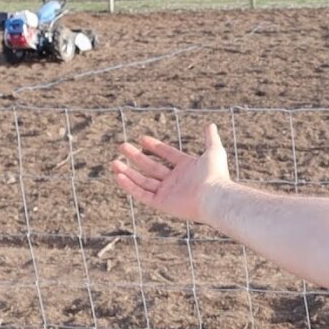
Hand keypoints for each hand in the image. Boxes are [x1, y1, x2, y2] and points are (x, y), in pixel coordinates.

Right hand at [111, 123, 231, 223]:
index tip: (141, 138)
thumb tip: (210, 124)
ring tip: (113, 162)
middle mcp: (176, 181)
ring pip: (143, 181)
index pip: (167, 155)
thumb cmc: (215, 174)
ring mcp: (168, 193)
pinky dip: (130, 186)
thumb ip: (210, 138)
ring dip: (128, 172)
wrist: (214, 197)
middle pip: (151, 167)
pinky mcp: (162, 203)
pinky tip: (118, 176)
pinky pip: (142, 194)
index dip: (155, 146)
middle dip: (135, 157)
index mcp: (187, 168)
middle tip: (121, 146)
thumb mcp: (214, 151)